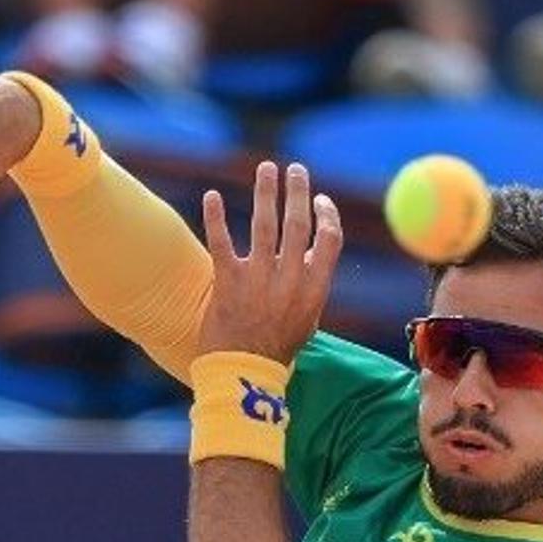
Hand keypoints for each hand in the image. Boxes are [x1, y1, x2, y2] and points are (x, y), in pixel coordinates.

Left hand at [196, 159, 341, 366]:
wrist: (243, 373)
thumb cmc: (276, 348)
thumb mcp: (306, 319)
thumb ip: (309, 285)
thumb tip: (309, 253)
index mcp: (314, 290)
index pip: (329, 241)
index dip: (327, 215)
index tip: (320, 200)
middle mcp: (289, 281)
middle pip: (298, 224)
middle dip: (298, 192)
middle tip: (295, 170)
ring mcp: (258, 281)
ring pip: (265, 225)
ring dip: (266, 192)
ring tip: (266, 168)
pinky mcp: (228, 283)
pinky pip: (221, 242)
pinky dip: (216, 217)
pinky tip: (213, 196)